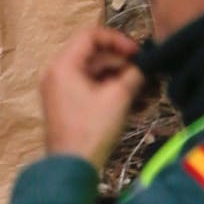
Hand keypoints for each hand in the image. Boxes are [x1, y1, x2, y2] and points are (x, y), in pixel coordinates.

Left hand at [42, 26, 143, 168]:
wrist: (71, 168)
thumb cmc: (91, 129)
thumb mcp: (118, 97)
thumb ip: (133, 74)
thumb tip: (145, 65)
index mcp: (63, 65)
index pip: (91, 35)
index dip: (118, 40)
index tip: (138, 53)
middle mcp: (57, 74)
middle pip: (94, 56)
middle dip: (122, 64)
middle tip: (145, 74)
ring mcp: (60, 91)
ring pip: (95, 74)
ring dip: (120, 80)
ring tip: (145, 92)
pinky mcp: (67, 106)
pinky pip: (91, 90)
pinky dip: (111, 93)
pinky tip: (135, 104)